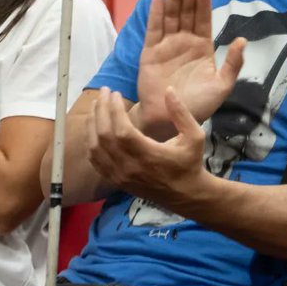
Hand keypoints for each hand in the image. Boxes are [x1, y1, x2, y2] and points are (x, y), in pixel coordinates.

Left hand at [88, 86, 207, 204]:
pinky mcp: (116, 180)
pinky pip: (96, 161)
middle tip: (104, 92)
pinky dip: (91, 142)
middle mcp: (130, 167)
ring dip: (92, 124)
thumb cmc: (190, 163)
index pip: (122, 131)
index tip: (116, 93)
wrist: (185, 195)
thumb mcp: (195, 136)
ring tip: (96, 105)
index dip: (115, 110)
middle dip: (101, 110)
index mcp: (149, 155)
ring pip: (96, 148)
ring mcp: (120, 176)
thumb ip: (181, 113)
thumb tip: (168, 90)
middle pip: (104, 136)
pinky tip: (94, 128)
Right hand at [135, 0, 244, 138]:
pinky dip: (157, 12)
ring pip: (171, 16)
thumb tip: (242, 40)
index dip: (203, 2)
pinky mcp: (151, 52)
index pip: (203, 19)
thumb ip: (233, 64)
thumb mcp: (222, 86)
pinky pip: (154, 28)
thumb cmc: (198, 105)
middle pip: (187, 12)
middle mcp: (184, 43)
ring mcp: (167, 46)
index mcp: (202, 48)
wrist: (170, 121)